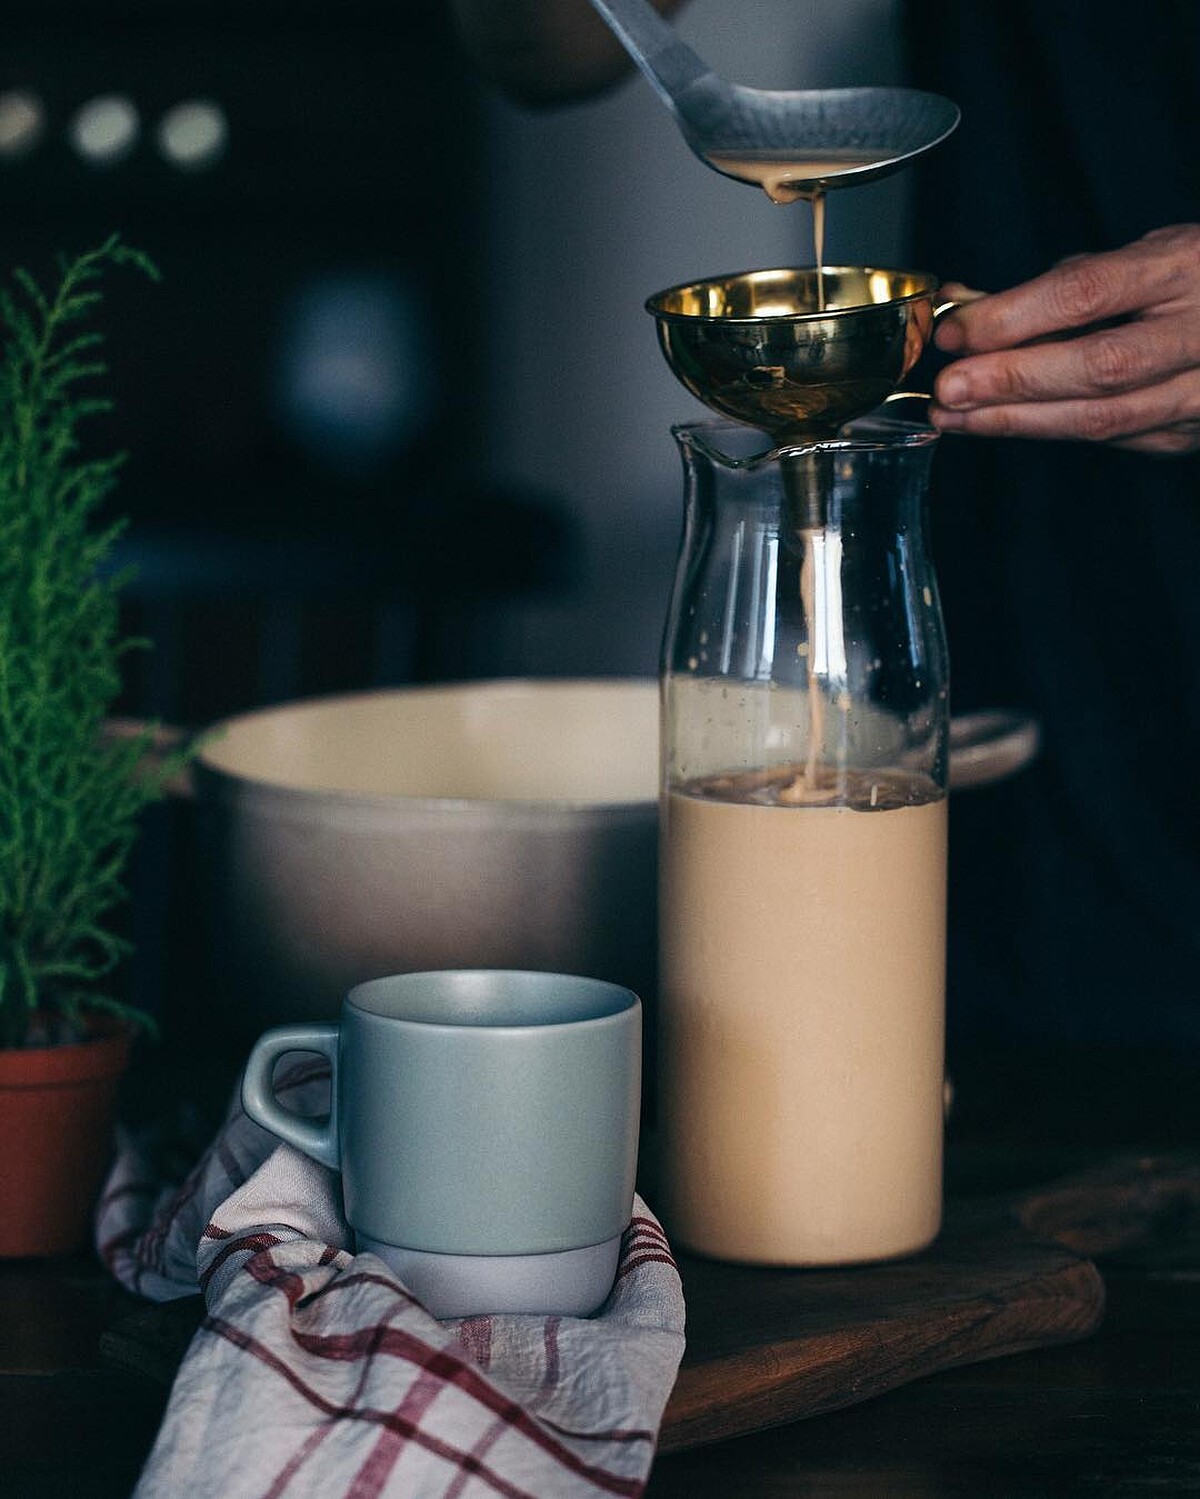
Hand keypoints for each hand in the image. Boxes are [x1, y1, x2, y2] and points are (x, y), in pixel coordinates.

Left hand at [929, 226, 1199, 455]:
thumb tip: (963, 304)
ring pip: (1103, 418)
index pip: (1087, 294)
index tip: (956, 332)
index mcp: (1186, 268)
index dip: (1012, 317)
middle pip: (1096, 366)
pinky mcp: (1191, 434)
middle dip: (1011, 381)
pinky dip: (1055, 430)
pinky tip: (1008, 423)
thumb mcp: (1142, 258)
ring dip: (1017, 420)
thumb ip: (1057, 285)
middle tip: (948, 389)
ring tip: (956, 417)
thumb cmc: (1197, 280)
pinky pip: (1114, 438)